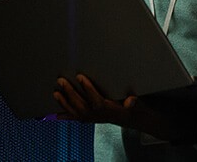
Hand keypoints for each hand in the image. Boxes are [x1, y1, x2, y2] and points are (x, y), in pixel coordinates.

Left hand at [53, 74, 196, 143]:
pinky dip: (66, 116)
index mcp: (111, 111)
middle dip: (70, 94)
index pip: (96, 100)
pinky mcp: (92, 118)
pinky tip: (56, 114)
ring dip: (65, 103)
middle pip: (82, 106)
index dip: (88, 89)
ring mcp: (95, 119)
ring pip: (77, 113)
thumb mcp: (141, 104)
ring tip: (56, 93)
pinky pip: (77, 119)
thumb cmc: (137, 109)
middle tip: (61, 81)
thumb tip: (131, 100)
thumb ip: (136, 103)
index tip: (80, 77)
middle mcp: (101, 116)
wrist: (137, 119)